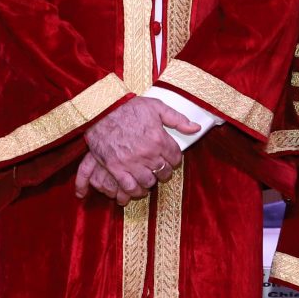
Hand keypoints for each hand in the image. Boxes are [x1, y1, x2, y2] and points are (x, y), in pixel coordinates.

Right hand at [80, 98, 195, 203]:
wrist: (101, 110)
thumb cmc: (128, 106)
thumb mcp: (156, 106)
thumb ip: (177, 119)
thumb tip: (196, 128)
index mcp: (159, 139)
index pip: (175, 157)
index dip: (174, 158)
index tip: (170, 157)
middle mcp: (147, 153)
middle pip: (163, 172)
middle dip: (164, 171)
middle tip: (160, 169)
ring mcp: (131, 162)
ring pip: (148, 182)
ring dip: (151, 182)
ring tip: (149, 178)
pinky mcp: (115, 168)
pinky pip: (129, 186)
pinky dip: (134, 191)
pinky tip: (137, 189)